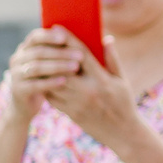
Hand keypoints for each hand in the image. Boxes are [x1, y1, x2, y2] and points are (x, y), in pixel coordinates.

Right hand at [2, 27, 81, 122]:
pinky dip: (50, 82)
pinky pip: (35, 84)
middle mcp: (17, 59)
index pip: (34, 37)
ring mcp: (15, 75)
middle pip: (38, 52)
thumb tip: (66, 33)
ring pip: (37, 67)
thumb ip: (53, 49)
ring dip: (58, 66)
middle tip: (80, 56)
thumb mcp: (46, 63)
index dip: (49, 37)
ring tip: (75, 68)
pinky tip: (64, 81)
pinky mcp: (18, 90)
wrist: (25, 104)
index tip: (65, 39)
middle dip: (60, 53)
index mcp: (24, 49)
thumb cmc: (41, 79)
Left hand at [34, 33, 144, 149]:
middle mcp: (87, 91)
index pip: (81, 55)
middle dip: (51, 54)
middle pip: (61, 68)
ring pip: (53, 83)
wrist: (122, 133)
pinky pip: (52, 98)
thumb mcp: (122, 80)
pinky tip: (42, 77)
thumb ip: (112, 59)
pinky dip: (46, 86)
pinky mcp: (70, 113)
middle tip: (41, 42)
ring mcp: (77, 103)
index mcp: (101, 80)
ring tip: (37, 57)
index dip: (68, 40)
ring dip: (44, 70)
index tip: (57, 28)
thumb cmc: (124, 103)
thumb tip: (106, 38)